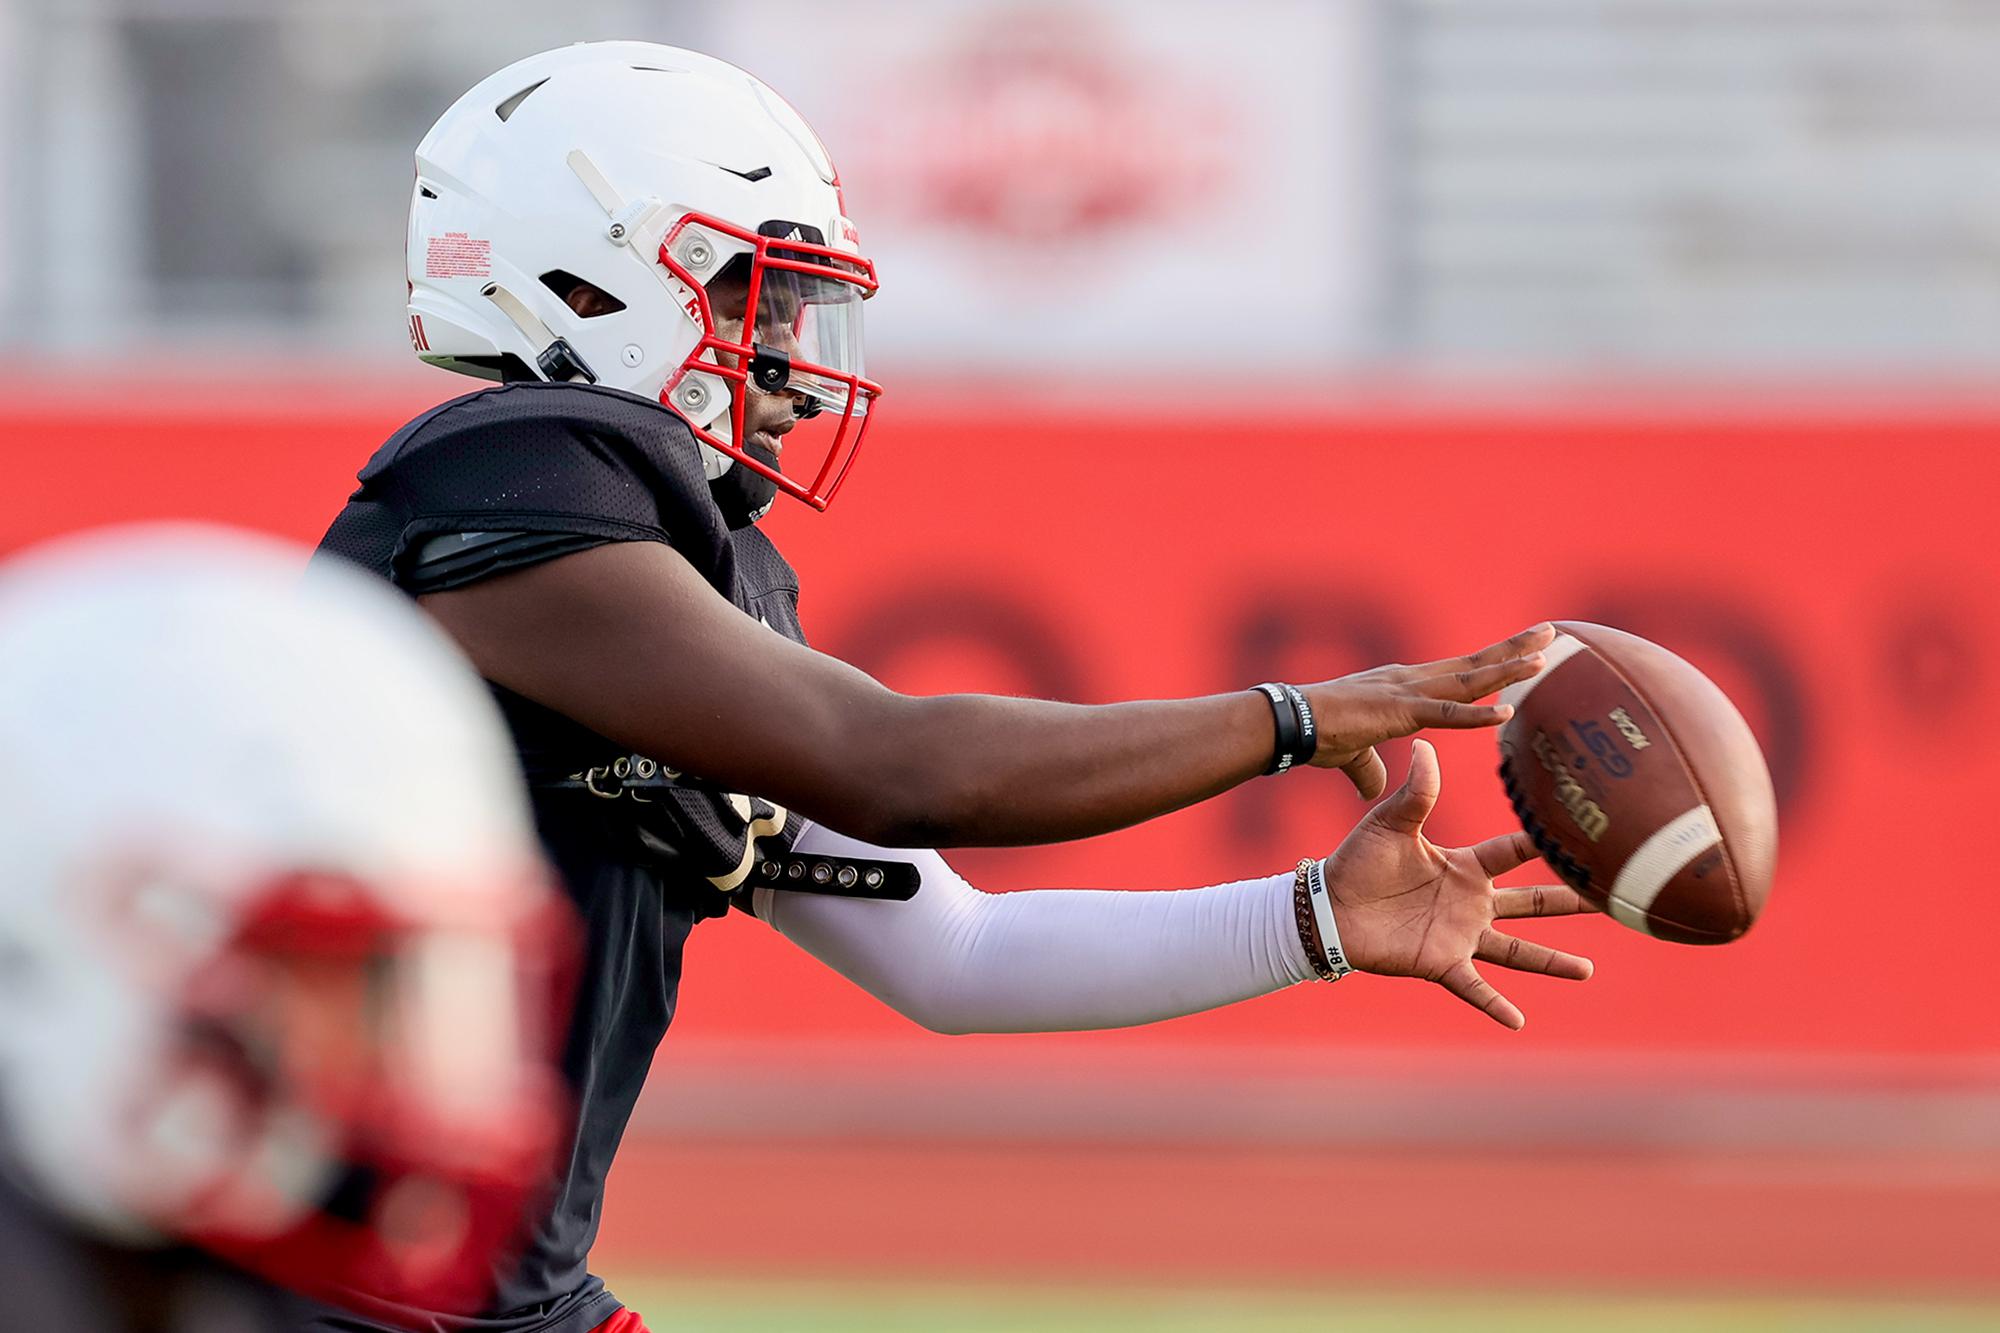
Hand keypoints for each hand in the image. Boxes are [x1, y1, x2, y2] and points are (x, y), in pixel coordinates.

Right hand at [1305, 623, 1555, 797]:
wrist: (1287, 724)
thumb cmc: (1313, 736)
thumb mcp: (1352, 755)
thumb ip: (1370, 769)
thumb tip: (1375, 791)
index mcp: (1402, 687)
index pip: (1456, 673)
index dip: (1491, 664)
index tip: (1522, 653)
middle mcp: (1410, 680)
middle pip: (1472, 664)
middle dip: (1513, 650)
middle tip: (1551, 632)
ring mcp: (1406, 691)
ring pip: (1468, 679)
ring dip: (1508, 668)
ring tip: (1544, 657)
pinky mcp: (1398, 711)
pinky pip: (1446, 714)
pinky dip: (1478, 715)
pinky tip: (1507, 712)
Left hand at [1319, 739, 1595, 1029]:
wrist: (1328, 906)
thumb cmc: (1358, 860)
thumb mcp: (1391, 822)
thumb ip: (1417, 790)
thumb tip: (1426, 744)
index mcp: (1464, 866)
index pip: (1514, 852)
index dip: (1544, 844)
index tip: (1583, 834)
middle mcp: (1471, 902)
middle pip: (1531, 903)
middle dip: (1568, 903)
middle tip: (1610, 901)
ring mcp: (1459, 935)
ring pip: (1516, 951)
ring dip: (1550, 962)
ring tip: (1587, 971)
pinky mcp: (1440, 962)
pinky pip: (1474, 987)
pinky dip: (1495, 1005)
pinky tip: (1519, 1021)